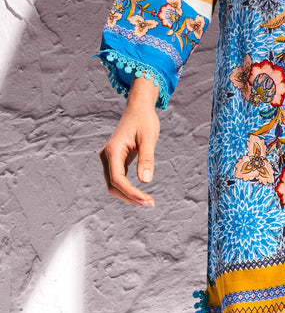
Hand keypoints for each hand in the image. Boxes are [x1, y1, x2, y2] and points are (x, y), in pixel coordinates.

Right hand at [99, 75, 159, 205]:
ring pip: (114, 185)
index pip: (117, 179)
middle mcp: (106, 156)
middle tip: (150, 203)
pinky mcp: (115, 161)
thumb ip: (146, 158)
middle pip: (113, 186)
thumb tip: (146, 181)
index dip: (130, 192)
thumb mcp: (149, 138)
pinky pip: (118, 180)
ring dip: (128, 195)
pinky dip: (128, 189)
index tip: (146, 200)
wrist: (138, 108)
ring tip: (148, 201)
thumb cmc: (144, 120)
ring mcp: (109, 159)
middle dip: (130, 197)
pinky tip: (141, 194)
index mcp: (112, 150)